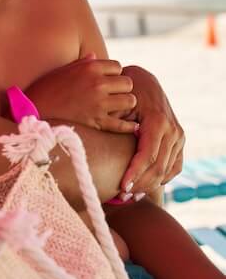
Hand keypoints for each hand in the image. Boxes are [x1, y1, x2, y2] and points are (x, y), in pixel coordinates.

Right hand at [25, 54, 137, 133]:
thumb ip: (82, 63)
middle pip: (127, 83)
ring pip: (130, 101)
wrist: (33, 111)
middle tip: (112, 96)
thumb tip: (94, 56)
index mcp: (89, 68)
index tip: (106, 82)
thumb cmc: (46, 89)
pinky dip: (128, 125)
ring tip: (115, 108)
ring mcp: (98, 103)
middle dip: (121, 89)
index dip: (113, 75)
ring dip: (124, 105)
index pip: (117, 66)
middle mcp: (97, 83)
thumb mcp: (62, 71)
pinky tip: (129, 126)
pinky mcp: (97, 122)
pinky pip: (123, 123)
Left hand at [120, 66, 184, 196]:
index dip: (135, 174)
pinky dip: (161, 179)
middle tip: (122, 196)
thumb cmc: (125, 93)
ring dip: (149, 185)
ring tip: (130, 196)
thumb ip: (112, 123)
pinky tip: (144, 187)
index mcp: (158, 121)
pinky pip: (174, 166)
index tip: (121, 187)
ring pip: (167, 170)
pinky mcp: (179, 141)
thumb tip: (98, 146)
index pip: (147, 156)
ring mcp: (178, 136)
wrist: (144, 81)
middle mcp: (172, 130)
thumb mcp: (117, 104)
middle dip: (140, 184)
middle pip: (158, 167)